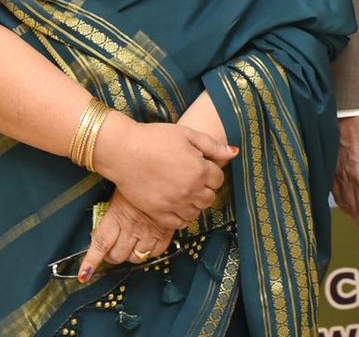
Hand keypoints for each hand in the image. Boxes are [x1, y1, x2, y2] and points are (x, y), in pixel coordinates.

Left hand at [77, 190, 172, 282]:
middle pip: (117, 256)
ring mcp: (148, 233)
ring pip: (135, 258)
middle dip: (112, 256)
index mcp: (117, 216)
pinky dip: (149, 251)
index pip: (100, 243)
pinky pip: (154, 254)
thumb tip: (98, 229)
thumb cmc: (138, 183)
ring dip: (131, 254)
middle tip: (112, 250)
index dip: (91, 261)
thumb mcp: (119, 193)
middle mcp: (132, 228)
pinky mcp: (164, 235)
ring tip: (131, 244)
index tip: (84, 274)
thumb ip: (110, 213)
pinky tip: (147, 241)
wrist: (165, 177)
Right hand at [93, 116, 235, 230]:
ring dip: (195, 203)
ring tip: (184, 190)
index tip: (201, 165)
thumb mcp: (187, 134)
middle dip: (206, 188)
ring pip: (197, 213)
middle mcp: (190, 191)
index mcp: (199, 170)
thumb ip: (212, 146)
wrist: (124, 151)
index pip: (218, 179)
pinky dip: (182, 216)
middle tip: (193, 177)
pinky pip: (180, 223)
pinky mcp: (159, 214)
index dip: (211, 172)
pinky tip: (176, 203)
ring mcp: (174, 205)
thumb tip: (234, 153)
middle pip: (210, 198)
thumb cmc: (155, 138)